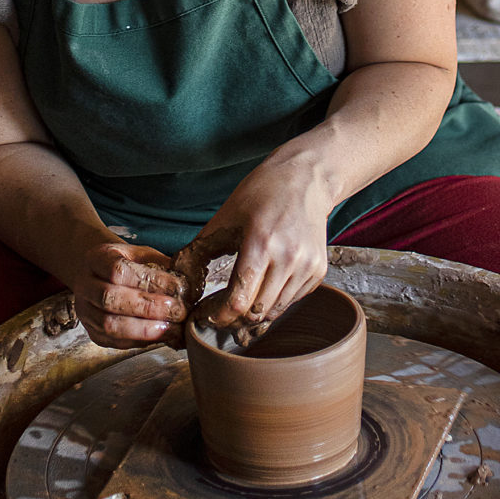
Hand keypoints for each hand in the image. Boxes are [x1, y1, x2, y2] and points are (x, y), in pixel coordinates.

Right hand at [67, 237, 187, 350]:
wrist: (98, 275)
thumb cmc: (126, 264)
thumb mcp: (141, 254)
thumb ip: (161, 266)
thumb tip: (189, 283)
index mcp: (96, 259)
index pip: (118, 270)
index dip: (150, 280)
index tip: (178, 287)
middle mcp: (84, 285)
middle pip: (110, 299)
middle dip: (149, 308)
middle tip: (178, 311)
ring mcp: (85, 312)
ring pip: (109, 325)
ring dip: (145, 329)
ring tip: (173, 328)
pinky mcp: (93, 333)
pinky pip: (114, 342)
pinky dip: (141, 341)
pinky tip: (161, 336)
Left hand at [181, 148, 335, 337]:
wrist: (306, 178)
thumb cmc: (263, 192)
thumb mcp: (225, 216)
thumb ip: (201, 249)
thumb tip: (181, 277)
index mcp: (261, 244)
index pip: (239, 302)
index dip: (219, 316)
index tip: (207, 315)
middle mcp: (288, 259)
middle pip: (257, 313)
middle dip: (234, 320)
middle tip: (219, 313)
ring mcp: (307, 266)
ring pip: (275, 312)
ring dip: (254, 314)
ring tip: (239, 303)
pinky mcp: (318, 271)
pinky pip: (292, 301)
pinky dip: (274, 302)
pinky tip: (263, 287)